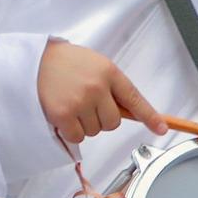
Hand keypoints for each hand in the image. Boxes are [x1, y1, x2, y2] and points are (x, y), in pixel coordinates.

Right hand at [37, 41, 163, 145]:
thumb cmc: (67, 63)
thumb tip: (130, 113)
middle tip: (87, 104)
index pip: (134, 98)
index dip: (149, 116)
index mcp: (109, 72)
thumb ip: (112, 86)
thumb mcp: (96, 66)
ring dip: (86, 124)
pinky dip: (72, 131)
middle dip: (102, 119)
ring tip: (72, 104)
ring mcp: (79, 102)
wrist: (35, 60)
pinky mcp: (62, 114)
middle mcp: (97, 87)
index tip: (161, 129)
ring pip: (95, 131)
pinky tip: (64, 115)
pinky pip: (77, 136)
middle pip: (113, 123)